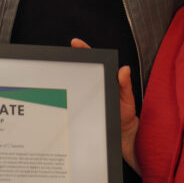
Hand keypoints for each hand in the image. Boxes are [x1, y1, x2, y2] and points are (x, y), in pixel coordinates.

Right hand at [70, 39, 137, 169]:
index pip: (95, 63)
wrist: (122, 139)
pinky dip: (64, 97)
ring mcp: (86, 99)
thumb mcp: (127, 101)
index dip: (85, 51)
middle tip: (62, 56)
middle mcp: (94, 87)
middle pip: (81, 71)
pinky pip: (71, 101)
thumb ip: (125, 86)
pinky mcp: (81, 110)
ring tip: (57, 72)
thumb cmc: (126, 118)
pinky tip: (56, 95)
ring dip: (65, 79)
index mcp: (106, 81)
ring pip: (74, 85)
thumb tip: (124, 70)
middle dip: (70, 61)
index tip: (76, 43)